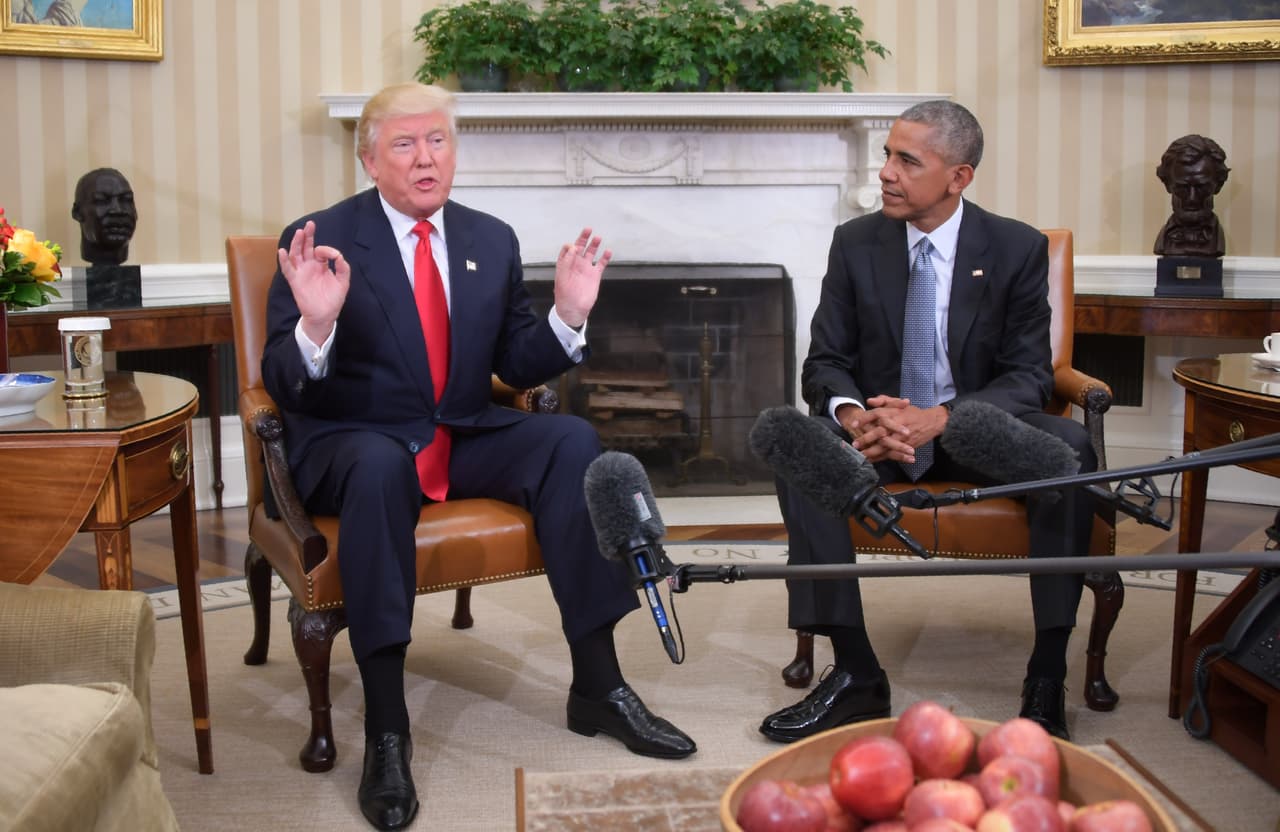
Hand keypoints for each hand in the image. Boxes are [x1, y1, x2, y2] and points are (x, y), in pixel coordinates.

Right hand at [277, 221, 350, 343]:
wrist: (325, 315)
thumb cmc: (333, 299)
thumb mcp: (343, 282)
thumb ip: (343, 268)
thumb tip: (339, 256)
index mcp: (321, 265)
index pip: (320, 251)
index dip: (326, 250)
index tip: (334, 256)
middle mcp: (310, 266)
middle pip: (306, 248)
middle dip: (308, 236)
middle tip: (310, 225)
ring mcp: (301, 273)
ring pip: (296, 254)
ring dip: (297, 243)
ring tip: (299, 233)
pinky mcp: (295, 281)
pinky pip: (287, 269)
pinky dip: (284, 260)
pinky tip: (282, 251)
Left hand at [552, 227, 610, 328]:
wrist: (574, 310)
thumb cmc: (564, 296)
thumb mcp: (562, 278)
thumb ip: (566, 262)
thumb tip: (572, 247)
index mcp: (565, 264)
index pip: (567, 250)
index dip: (570, 246)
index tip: (574, 247)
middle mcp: (576, 264)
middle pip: (580, 247)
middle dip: (583, 238)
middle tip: (588, 229)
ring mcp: (586, 269)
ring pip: (591, 253)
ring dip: (594, 245)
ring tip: (598, 238)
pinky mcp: (595, 275)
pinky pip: (601, 263)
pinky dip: (605, 257)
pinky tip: (608, 251)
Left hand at [845, 397, 946, 462]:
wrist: (932, 422)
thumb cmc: (913, 412)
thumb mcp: (899, 403)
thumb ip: (884, 400)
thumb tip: (869, 401)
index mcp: (894, 412)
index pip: (877, 414)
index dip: (864, 418)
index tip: (853, 424)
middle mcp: (897, 424)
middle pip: (880, 431)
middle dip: (867, 438)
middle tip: (855, 444)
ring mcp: (902, 437)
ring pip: (886, 445)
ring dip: (873, 451)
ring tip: (861, 455)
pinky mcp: (906, 446)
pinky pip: (893, 453)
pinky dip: (883, 458)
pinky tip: (873, 461)